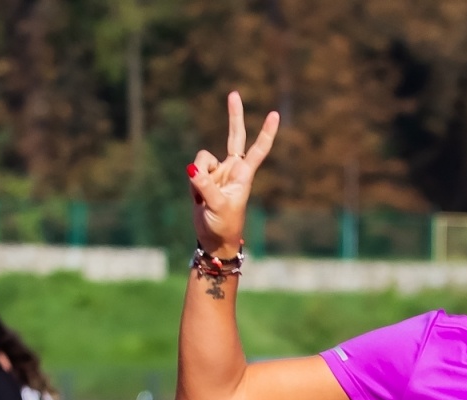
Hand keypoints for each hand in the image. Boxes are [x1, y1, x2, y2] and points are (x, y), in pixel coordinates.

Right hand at [187, 92, 279, 258]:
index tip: (275, 114)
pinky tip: (198, 198)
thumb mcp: (216, 207)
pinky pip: (193, 170)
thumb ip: (205, 187)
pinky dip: (192, 183)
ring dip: (197, 176)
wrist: (213, 239)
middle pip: (234, 137)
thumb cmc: (223, 225)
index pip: (257, 150)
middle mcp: (232, 170)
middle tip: (234, 94)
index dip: (266, 133)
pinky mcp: (204, 178)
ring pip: (202, 159)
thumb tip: (192, 169)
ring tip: (203, 198)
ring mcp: (218, 173)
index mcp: (243, 176)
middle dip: (234, 116)